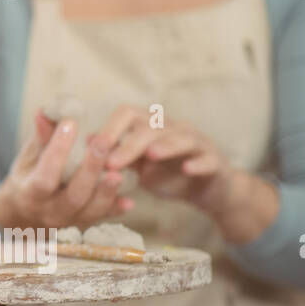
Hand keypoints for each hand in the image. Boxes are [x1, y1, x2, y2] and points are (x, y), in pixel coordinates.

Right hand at [0, 109, 133, 230]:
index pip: (44, 174)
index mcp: (30, 193)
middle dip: (89, 170)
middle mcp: (49, 211)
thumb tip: (46, 112)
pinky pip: (101, 219)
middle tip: (103, 143)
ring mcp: (68, 221)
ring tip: (119, 173)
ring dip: (106, 192)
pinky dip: (115, 209)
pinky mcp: (83, 224)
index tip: (70, 124)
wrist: (24, 215)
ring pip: (90, 210)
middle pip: (73, 195)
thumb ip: (40, 139)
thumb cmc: (26, 179)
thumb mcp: (27, 160)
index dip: (57, 150)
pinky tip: (129, 200)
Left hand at [93, 104, 234, 215]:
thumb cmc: (169, 174)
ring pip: (182, 138)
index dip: (111, 128)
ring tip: (149, 155)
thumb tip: (88, 141)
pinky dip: (198, 164)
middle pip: (152, 127)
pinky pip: (209, 160)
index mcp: (152, 127)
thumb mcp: (139, 165)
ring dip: (165, 146)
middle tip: (112, 163)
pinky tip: (188, 169)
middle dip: (129, 144)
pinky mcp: (216, 163)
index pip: (129, 114)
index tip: (94, 148)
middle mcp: (175, 129)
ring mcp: (198, 144)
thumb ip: (117, 153)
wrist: (208, 191)